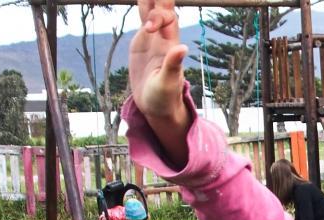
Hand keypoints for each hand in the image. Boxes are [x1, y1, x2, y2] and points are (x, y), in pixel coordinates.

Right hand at [131, 0, 189, 159]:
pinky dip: (142, 6)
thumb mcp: (168, 83)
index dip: (159, 16)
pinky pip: (143, 19)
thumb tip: (182, 48)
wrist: (156, 105)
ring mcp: (152, 38)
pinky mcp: (141, 42)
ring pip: (152, 10)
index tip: (148, 28)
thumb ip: (173, 65)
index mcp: (170, 43)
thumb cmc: (165, 97)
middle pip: (163, 8)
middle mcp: (163, 37)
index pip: (168, 18)